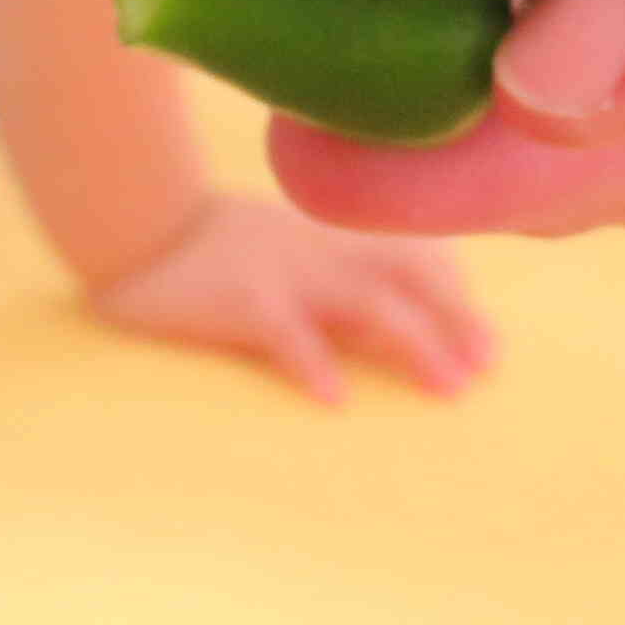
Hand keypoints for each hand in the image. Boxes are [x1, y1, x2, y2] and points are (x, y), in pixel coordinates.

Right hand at [88, 195, 494, 405]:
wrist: (135, 225)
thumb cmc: (207, 247)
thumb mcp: (280, 244)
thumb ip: (329, 269)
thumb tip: (389, 323)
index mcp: (327, 235)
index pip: (412, 254)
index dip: (456, 295)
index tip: (487, 343)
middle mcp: (318, 248)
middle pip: (408, 275)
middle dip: (456, 319)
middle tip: (489, 369)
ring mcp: (282, 271)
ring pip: (368, 302)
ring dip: (415, 344)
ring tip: (447, 388)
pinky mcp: (240, 299)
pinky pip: (287, 332)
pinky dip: (315, 364)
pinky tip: (336, 399)